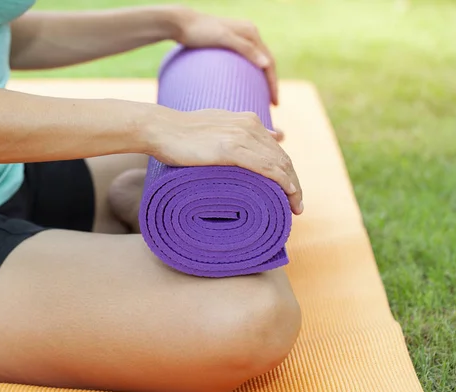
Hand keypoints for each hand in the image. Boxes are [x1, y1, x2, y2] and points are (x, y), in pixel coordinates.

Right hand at [148, 108, 302, 214]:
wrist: (160, 128)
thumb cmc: (181, 132)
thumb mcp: (216, 127)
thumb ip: (240, 131)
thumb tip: (274, 134)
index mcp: (248, 120)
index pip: (277, 148)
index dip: (287, 170)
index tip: (290, 190)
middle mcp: (250, 125)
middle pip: (283, 158)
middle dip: (293, 182)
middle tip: (296, 204)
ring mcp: (242, 136)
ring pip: (279, 164)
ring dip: (292, 187)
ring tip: (295, 207)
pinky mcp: (232, 149)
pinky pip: (267, 168)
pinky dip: (282, 182)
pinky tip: (289, 194)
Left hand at [170, 7, 278, 104]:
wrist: (181, 24)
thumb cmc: (199, 32)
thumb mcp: (223, 38)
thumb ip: (246, 49)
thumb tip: (266, 64)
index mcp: (251, 32)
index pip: (269, 62)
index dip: (273, 83)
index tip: (275, 103)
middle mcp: (249, 33)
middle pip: (266, 62)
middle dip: (271, 83)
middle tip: (273, 104)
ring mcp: (240, 38)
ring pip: (257, 62)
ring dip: (262, 79)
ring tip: (263, 98)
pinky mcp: (230, 43)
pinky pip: (246, 61)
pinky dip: (250, 74)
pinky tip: (245, 86)